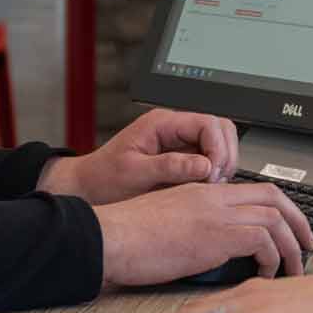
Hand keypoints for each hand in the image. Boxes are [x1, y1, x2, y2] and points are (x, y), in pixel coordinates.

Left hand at [38, 108, 238, 204]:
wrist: (87, 187)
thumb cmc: (103, 178)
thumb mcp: (134, 173)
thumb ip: (169, 167)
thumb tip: (203, 165)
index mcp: (161, 123)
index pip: (207, 123)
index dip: (218, 147)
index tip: (214, 172)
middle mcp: (174, 128)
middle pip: (219, 128)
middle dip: (225, 154)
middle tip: (217, 181)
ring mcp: (179, 143)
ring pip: (218, 142)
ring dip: (222, 163)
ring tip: (212, 186)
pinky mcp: (181, 158)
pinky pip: (208, 158)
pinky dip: (214, 172)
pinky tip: (205, 189)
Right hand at [94, 181, 312, 288]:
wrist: (111, 238)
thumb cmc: (130, 236)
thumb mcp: (170, 222)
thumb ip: (198, 224)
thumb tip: (218, 246)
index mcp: (203, 190)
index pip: (255, 188)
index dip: (281, 207)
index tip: (290, 227)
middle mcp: (214, 195)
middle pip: (274, 197)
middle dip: (299, 221)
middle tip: (308, 245)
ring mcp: (216, 213)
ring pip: (274, 218)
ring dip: (292, 246)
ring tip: (294, 268)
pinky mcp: (215, 235)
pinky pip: (263, 241)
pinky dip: (273, 258)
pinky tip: (267, 275)